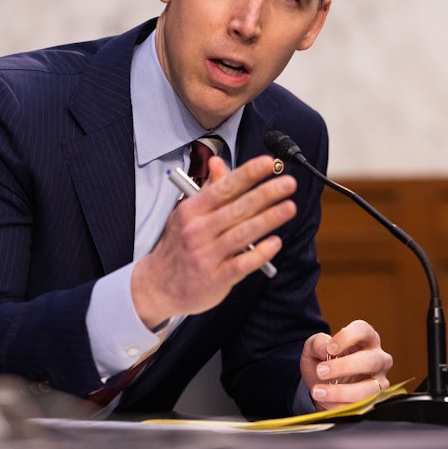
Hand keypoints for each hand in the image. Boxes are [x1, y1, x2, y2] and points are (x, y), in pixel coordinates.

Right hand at [131, 155, 296, 327]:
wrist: (158, 285)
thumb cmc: (177, 245)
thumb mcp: (186, 213)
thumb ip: (207, 189)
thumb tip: (219, 163)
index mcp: (191, 211)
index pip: (223, 187)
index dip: (248, 174)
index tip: (269, 163)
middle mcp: (197, 231)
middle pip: (237, 208)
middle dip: (265, 194)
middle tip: (288, 183)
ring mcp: (206, 255)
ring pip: (242, 233)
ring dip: (268, 219)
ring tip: (289, 207)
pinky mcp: (216, 278)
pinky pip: (242, 264)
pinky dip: (260, 253)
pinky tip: (275, 242)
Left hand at [300, 320, 392, 409]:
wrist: (323, 385)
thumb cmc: (323, 361)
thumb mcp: (314, 348)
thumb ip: (317, 343)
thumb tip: (325, 348)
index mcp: (366, 338)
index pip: (363, 330)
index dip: (347, 338)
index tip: (330, 349)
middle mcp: (378, 357)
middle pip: (370, 361)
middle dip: (344, 367)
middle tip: (320, 371)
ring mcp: (380, 380)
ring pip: (370, 388)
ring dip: (342, 392)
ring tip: (318, 391)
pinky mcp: (376, 400)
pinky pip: (363, 406)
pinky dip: (342, 406)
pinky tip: (326, 402)